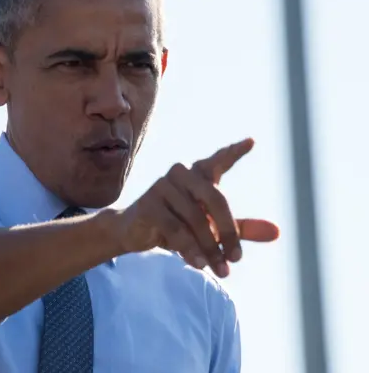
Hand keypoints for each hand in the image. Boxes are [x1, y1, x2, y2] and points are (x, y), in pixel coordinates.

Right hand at [117, 138, 279, 276]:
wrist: (134, 233)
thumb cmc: (177, 225)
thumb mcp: (210, 228)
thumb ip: (241, 228)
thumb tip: (277, 232)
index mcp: (197, 174)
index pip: (217, 161)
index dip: (233, 152)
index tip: (251, 141)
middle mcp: (180, 174)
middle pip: (215, 198)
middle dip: (229, 232)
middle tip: (236, 259)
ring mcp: (162, 186)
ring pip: (196, 219)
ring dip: (210, 248)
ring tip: (220, 270)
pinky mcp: (148, 205)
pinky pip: (175, 229)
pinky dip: (190, 249)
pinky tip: (198, 264)